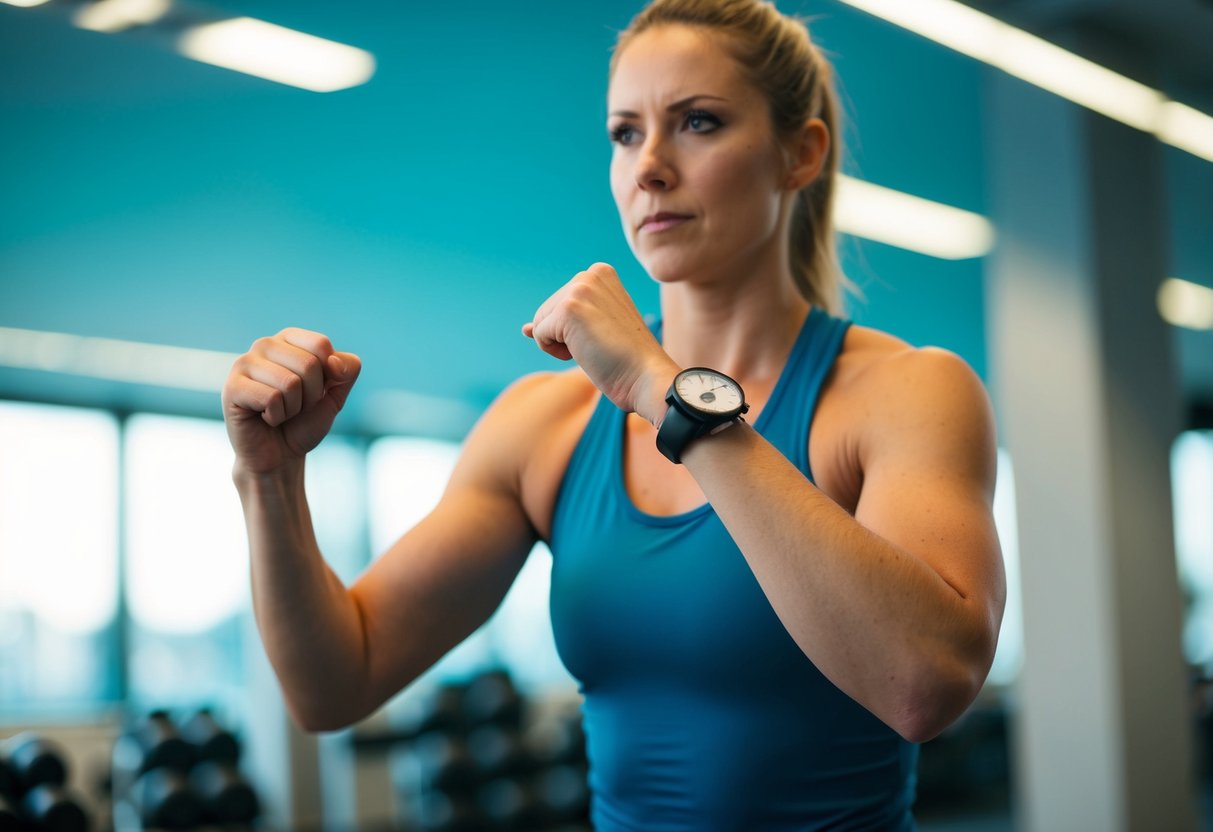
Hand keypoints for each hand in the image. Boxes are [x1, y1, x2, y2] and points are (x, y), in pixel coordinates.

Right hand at [221, 328, 360, 473]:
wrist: (281, 455)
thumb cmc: (305, 421)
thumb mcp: (337, 393)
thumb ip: (348, 369)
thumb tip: (334, 361)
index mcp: (289, 338)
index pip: (321, 345)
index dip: (327, 376)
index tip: (313, 390)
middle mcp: (265, 345)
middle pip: (309, 364)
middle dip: (310, 396)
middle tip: (294, 406)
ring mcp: (244, 363)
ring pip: (290, 383)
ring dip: (292, 408)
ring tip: (279, 412)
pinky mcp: (232, 387)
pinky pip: (271, 398)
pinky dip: (276, 416)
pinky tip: (263, 418)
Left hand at [523, 263, 677, 422]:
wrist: (645, 377)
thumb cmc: (625, 359)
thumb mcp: (594, 328)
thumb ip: (561, 320)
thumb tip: (524, 328)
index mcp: (600, 274)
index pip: (559, 304)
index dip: (574, 330)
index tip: (605, 335)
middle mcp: (590, 275)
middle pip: (546, 312)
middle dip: (565, 336)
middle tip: (602, 343)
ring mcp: (579, 289)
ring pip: (540, 323)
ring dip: (561, 345)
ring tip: (596, 347)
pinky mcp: (568, 309)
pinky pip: (539, 335)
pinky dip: (556, 352)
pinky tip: (586, 352)